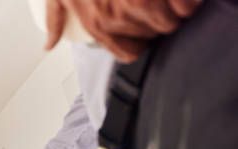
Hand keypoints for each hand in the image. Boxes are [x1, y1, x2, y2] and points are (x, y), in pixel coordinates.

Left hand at [45, 0, 201, 62]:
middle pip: (153, 35)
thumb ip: (55, 19)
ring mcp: (143, 2)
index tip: (143, 27)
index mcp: (96, 22)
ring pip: (172, 21)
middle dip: (158, 21)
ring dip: (176, 9)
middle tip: (156, 1)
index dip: (139, 41)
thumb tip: (48, 46)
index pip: (128, 52)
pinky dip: (191, 1)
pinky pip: (187, 6)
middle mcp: (119, 16)